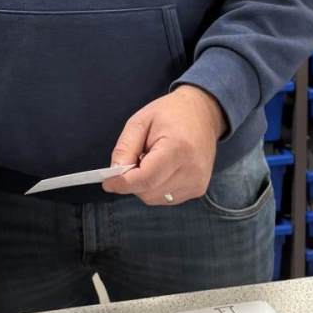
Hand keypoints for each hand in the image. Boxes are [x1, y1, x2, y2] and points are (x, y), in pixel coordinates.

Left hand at [103, 86, 226, 205]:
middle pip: (148, 192)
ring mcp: (198, 183)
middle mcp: (192, 170)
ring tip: (151, 162)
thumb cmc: (170, 113)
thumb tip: (114, 174)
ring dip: (144, 186)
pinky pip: (166, 198)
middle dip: (133, 182)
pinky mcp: (198, 189)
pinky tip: (162, 169)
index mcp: (178, 149)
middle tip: (133, 161)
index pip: (146, 179)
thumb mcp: (140, 121)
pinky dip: (156, 188)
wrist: (204, 113)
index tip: (108, 182)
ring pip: (155, 198)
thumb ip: (125, 147)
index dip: (123, 183)